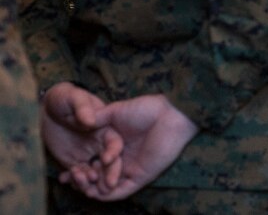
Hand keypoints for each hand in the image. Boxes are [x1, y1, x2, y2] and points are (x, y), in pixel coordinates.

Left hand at [41, 82, 122, 187]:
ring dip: (90, 179)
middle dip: (109, 173)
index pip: (115, 142)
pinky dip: (75, 180)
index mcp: (106, 127)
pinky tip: (67, 180)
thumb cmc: (65, 98)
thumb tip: (91, 120)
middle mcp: (100, 143)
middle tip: (104, 185)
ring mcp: (88, 153)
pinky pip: (78, 174)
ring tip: (80, 180)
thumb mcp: (73, 98)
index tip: (107, 159)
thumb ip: (82, 107)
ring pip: (94, 170)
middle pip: (110, 160)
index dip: (114, 151)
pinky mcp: (74, 161)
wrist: (47, 110)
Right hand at [60, 93, 197, 201]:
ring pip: (106, 188)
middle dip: (81, 179)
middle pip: (97, 178)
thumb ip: (99, 118)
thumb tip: (82, 121)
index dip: (78, 168)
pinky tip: (96, 187)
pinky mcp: (141, 177)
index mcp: (116, 147)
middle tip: (68, 176)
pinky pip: (121, 192)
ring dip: (91, 187)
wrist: (170, 113)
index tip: (62, 170)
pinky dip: (106, 194)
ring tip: (80, 179)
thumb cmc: (147, 108)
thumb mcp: (117, 112)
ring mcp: (131, 170)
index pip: (93, 163)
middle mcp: (122, 161)